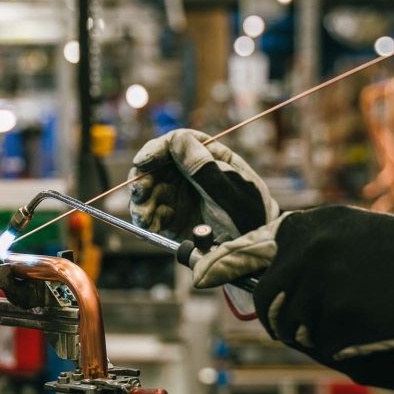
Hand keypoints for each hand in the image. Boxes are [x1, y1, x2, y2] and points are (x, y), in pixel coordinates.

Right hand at [128, 129, 278, 239]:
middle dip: (143, 179)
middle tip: (139, 193)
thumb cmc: (250, 217)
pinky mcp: (173, 219)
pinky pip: (152, 215)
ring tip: (144, 217)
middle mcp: (190, 175)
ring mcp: (180, 196)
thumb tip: (178, 140)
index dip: (157, 150)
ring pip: (150, 191)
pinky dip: (147, 220)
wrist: (254, 253)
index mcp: (209, 158)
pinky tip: (149, 227)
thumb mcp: (231, 192)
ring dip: (141, 203)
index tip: (143, 161)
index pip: (178, 143)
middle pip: (156, 167)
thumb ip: (204, 168)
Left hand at [193, 205, 393, 360]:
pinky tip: (362, 324)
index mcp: (306, 225)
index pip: (248, 249)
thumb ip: (305, 244)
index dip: (222, 265)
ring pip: (291, 324)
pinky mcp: (333, 316)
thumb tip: (265, 268)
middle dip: (278, 316)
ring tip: (347, 315)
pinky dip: (336, 342)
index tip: (201, 275)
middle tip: (297, 321)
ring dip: (310, 330)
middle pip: (266, 298)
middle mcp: (304, 250)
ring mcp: (317, 284)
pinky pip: (319, 341)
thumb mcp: (347, 230)